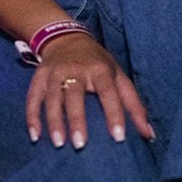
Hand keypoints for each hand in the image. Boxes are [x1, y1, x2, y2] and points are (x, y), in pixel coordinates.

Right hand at [25, 32, 153, 149]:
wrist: (66, 37)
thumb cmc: (97, 63)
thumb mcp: (118, 75)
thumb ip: (133, 104)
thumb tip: (149, 134)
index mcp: (99, 69)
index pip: (108, 92)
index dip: (114, 113)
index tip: (118, 137)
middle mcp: (76, 69)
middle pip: (75, 95)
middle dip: (77, 120)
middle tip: (81, 144)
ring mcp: (55, 73)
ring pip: (52, 98)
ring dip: (54, 121)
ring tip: (58, 143)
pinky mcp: (39, 77)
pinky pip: (33, 97)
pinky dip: (32, 116)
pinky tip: (35, 136)